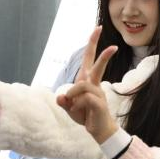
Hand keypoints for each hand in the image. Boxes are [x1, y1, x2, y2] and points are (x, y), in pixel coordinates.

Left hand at [57, 28, 118, 142]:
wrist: (99, 130)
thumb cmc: (85, 116)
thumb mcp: (70, 108)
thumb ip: (64, 102)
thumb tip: (60, 97)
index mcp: (86, 81)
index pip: (89, 59)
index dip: (92, 44)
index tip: (98, 29)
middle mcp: (93, 84)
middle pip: (95, 62)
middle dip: (94, 45)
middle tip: (98, 28)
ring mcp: (98, 92)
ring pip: (82, 85)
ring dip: (73, 95)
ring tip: (72, 106)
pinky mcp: (99, 102)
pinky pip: (84, 98)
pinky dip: (77, 104)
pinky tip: (78, 110)